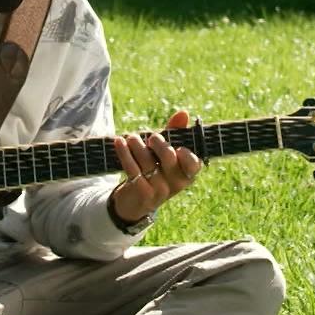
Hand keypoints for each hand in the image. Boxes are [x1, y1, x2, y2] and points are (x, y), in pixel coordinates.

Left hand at [109, 109, 201, 226]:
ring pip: (147, 161)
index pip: (194, 164)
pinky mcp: (141, 193)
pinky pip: (132, 168)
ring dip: (137, 145)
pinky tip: (119, 141)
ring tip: (132, 137)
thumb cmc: (155, 170)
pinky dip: (124, 152)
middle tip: (151, 138)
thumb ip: (175, 133)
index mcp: (187, 173)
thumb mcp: (165, 153)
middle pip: (169, 157)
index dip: (187, 155)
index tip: (178, 147)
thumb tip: (183, 113)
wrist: (135, 202)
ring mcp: (159, 190)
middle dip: (158, 143)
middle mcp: (176, 183)